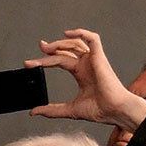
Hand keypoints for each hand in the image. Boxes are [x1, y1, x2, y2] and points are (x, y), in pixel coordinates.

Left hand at [28, 28, 145, 129]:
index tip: (31, 62)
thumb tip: (33, 112)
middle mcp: (86, 64)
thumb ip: (51, 110)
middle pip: (65, 51)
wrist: (114, 111)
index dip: (47, 58)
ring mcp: (93, 60)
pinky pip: (93, 39)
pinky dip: (81, 33)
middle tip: (39, 50)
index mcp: (81, 73)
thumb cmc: (99, 110)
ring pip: (75, 43)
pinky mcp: (99, 57)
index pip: (61, 59)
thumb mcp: (69, 110)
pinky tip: (67, 33)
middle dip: (51, 48)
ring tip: (47, 47)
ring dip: (60, 43)